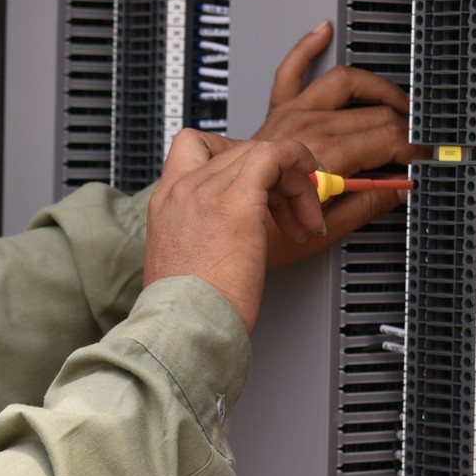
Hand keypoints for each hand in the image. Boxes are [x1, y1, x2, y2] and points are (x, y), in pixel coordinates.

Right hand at [144, 131, 323, 333]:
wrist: (184, 326)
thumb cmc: (188, 310)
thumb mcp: (189, 262)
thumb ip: (205, 235)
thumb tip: (234, 234)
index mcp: (165, 202)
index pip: (194, 148)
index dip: (233, 158)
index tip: (257, 185)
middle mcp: (181, 188)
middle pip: (235, 150)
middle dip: (271, 177)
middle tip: (288, 212)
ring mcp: (205, 189)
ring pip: (258, 151)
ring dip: (290, 181)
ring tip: (301, 219)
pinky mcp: (235, 200)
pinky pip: (275, 155)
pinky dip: (298, 163)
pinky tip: (310, 190)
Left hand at [251, 22, 429, 267]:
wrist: (225, 228)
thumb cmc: (265, 235)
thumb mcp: (327, 231)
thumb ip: (368, 204)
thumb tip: (399, 189)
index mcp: (324, 157)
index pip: (385, 138)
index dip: (412, 149)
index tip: (422, 159)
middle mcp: (306, 128)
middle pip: (373, 113)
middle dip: (403, 127)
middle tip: (415, 144)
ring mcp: (289, 116)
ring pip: (344, 83)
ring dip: (376, 88)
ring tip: (398, 102)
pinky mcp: (276, 112)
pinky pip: (290, 71)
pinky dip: (306, 48)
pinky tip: (322, 33)